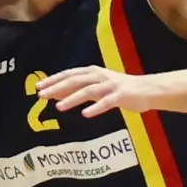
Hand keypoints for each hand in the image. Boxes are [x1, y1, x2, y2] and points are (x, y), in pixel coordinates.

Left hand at [36, 66, 160, 118]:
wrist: (147, 90)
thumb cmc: (118, 89)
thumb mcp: (95, 87)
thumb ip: (76, 90)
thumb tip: (54, 94)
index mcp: (92, 72)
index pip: (69, 74)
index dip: (53, 80)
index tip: (39, 86)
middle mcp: (99, 76)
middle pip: (75, 80)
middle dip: (56, 88)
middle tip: (42, 96)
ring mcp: (110, 86)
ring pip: (88, 91)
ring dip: (72, 98)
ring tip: (59, 107)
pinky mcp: (120, 96)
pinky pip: (106, 102)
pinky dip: (95, 108)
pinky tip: (85, 114)